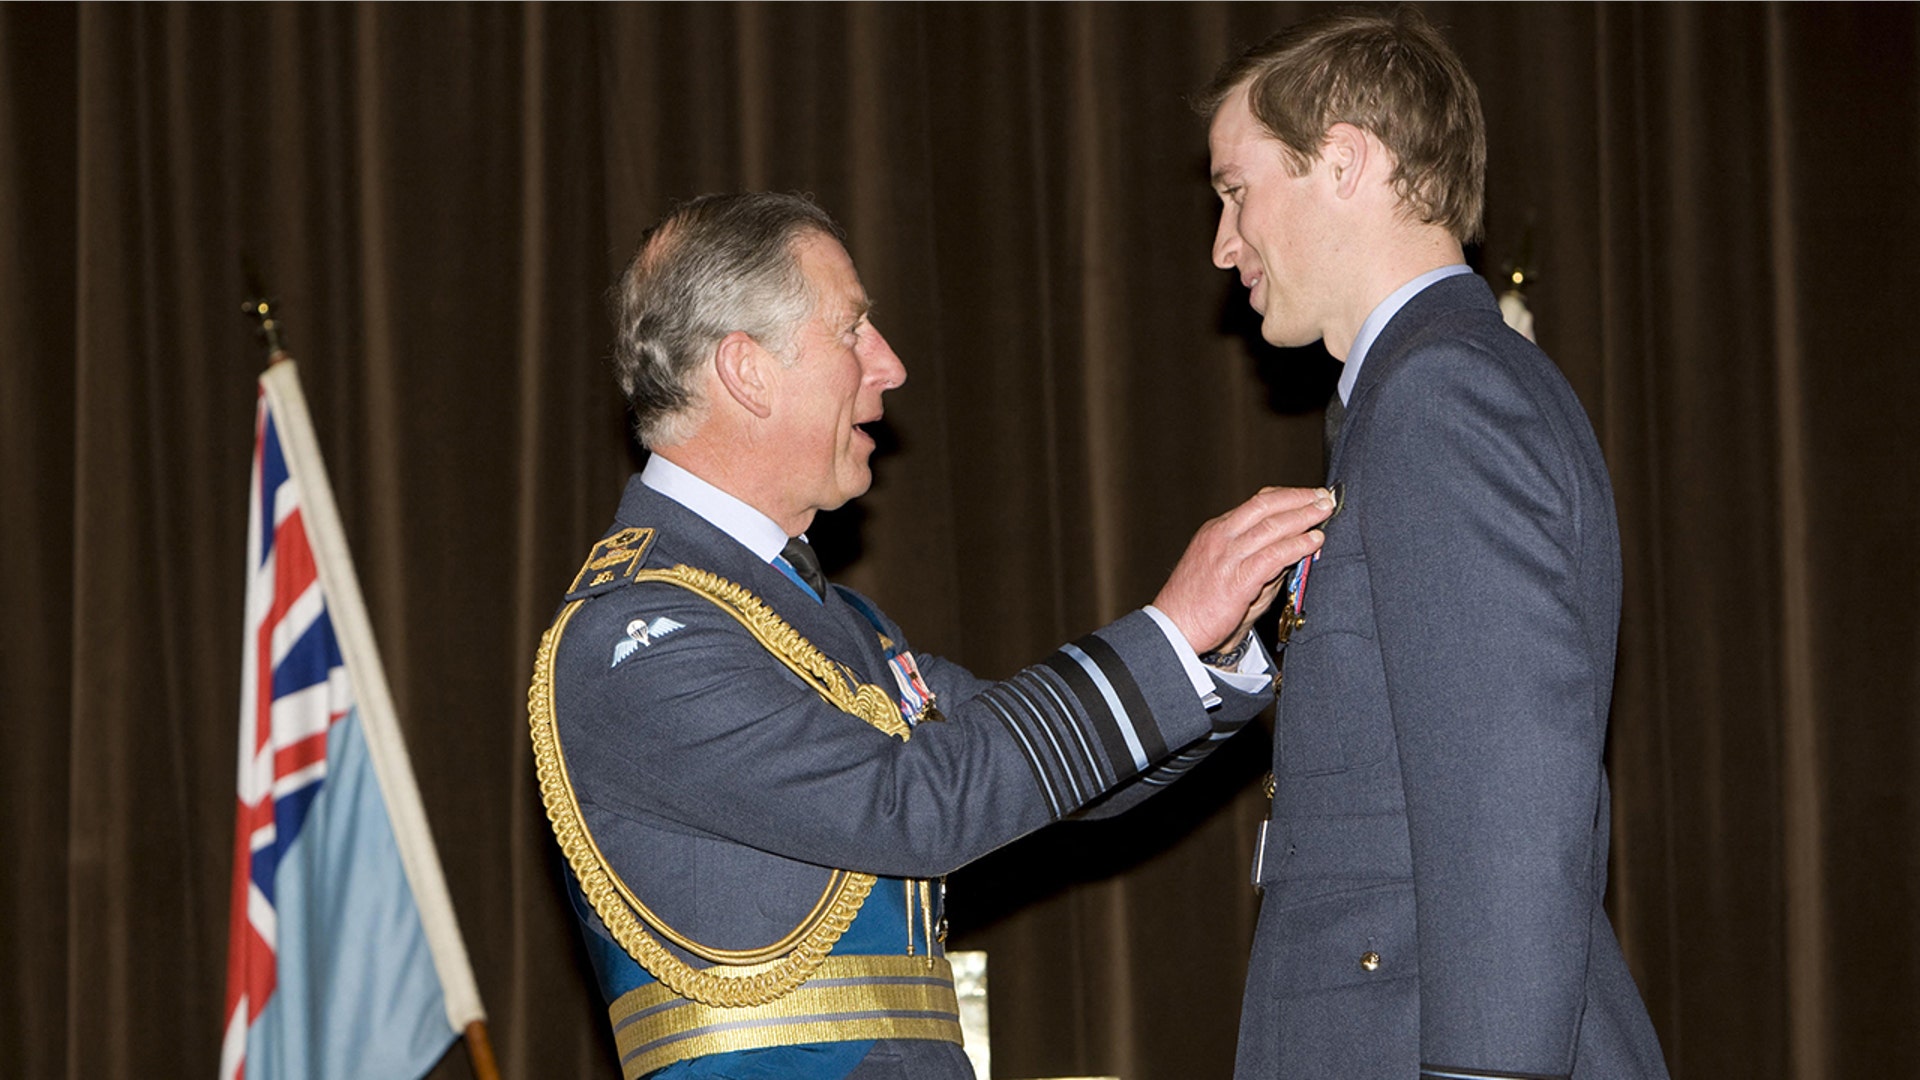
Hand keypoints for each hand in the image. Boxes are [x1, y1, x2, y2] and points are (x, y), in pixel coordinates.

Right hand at [1152, 486, 1333, 655]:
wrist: (1173, 631)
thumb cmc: (1197, 606)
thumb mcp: (1226, 571)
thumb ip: (1258, 559)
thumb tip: (1291, 552)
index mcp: (1216, 531)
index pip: (1256, 503)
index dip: (1286, 496)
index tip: (1308, 495)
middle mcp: (1221, 537)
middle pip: (1266, 506)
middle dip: (1299, 499)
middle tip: (1323, 497)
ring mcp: (1227, 557)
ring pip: (1272, 527)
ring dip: (1303, 517)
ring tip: (1324, 513)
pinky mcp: (1237, 579)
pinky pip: (1273, 556)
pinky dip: (1296, 546)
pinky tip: (1313, 542)